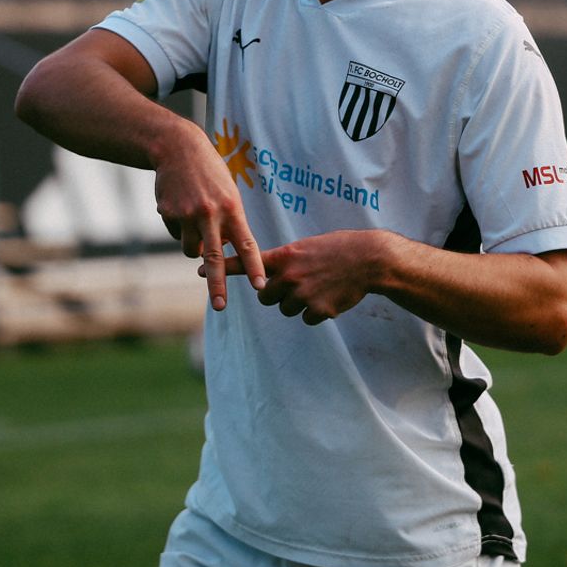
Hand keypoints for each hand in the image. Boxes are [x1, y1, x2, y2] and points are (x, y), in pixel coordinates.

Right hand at [153, 120, 266, 309]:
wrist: (178, 148)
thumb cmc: (210, 173)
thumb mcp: (228, 193)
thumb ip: (229, 223)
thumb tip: (222, 254)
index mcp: (231, 209)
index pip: (247, 244)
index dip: (254, 267)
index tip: (262, 286)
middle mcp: (210, 213)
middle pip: (215, 258)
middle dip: (218, 284)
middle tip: (221, 306)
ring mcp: (187, 214)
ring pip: (191, 250)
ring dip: (194, 245)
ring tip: (195, 218)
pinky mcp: (168, 213)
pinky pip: (176, 235)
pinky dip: (178, 228)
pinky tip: (180, 206)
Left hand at [215, 230, 389, 324]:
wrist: (369, 259)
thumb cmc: (339, 248)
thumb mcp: (307, 247)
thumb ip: (287, 261)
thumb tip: (271, 279)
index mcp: (285, 256)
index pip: (246, 262)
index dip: (222, 268)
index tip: (198, 270)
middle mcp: (289, 276)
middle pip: (266, 298)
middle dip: (277, 295)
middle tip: (298, 284)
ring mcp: (303, 295)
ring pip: (286, 310)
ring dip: (299, 304)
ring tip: (320, 287)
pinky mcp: (318, 311)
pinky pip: (307, 319)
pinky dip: (317, 312)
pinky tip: (331, 297)